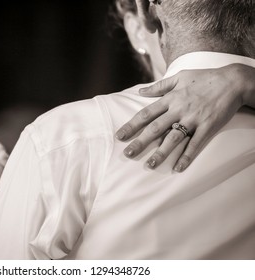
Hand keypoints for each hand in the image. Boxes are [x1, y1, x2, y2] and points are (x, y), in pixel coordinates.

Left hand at [115, 64, 254, 171]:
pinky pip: (196, 144)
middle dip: (140, 142)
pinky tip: (178, 168)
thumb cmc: (204, 78)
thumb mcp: (180, 76)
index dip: (132, 125)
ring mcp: (194, 119)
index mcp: (171, 98)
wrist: (233, 80)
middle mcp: (179, 109)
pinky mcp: (208, 126)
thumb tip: (140, 91)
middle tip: (128, 154)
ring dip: (161, 153)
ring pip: (174, 138)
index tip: (120, 136)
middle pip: (155, 128)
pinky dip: (187, 156)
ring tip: (149, 165)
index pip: (146, 114)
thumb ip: (159, 86)